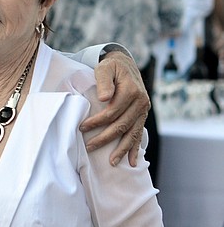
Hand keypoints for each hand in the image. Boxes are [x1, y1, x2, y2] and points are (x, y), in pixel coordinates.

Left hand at [79, 51, 148, 166]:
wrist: (125, 64)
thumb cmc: (111, 67)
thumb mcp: (105, 68)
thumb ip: (104, 81)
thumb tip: (104, 98)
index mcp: (132, 91)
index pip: (113, 112)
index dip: (97, 121)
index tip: (82, 127)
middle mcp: (141, 102)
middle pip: (122, 125)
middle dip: (105, 138)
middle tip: (90, 147)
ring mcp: (143, 110)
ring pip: (132, 133)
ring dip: (122, 149)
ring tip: (112, 162)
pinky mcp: (142, 115)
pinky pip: (139, 134)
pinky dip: (136, 148)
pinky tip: (133, 162)